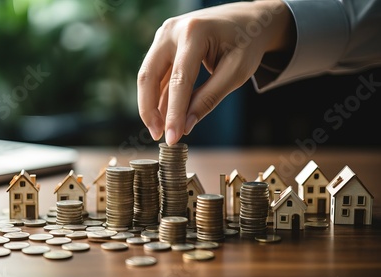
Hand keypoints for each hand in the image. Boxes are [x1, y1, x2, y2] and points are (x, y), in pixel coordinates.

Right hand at [137, 0, 294, 144]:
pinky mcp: (163, 43)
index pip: (179, 79)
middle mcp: (172, 30)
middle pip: (149, 75)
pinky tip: (163, 114)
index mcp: (195, 32)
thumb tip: (186, 126)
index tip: (172, 138)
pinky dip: (158, 94)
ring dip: (151, 104)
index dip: (174, 112)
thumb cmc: (246, 43)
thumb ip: (209, 98)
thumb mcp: (236, 73)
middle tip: (158, 135)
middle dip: (150, 109)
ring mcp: (164, 34)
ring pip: (147, 75)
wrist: (246, 19)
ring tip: (161, 129)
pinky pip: (155, 73)